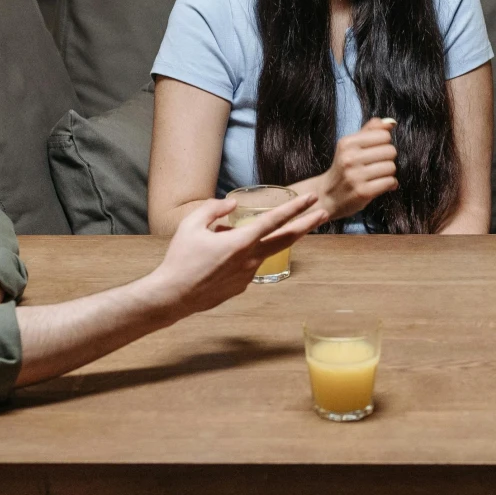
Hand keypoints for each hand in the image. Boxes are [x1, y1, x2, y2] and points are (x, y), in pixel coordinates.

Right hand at [145, 190, 327, 317]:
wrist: (173, 296)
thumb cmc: (180, 258)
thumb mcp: (192, 224)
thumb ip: (214, 209)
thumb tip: (232, 205)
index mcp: (241, 241)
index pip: (275, 220)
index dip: (295, 208)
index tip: (311, 199)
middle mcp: (250, 259)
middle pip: (286, 239)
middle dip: (306, 224)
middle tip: (323, 213)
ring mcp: (247, 275)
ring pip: (259, 252)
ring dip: (254, 242)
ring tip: (218, 241)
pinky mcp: (241, 287)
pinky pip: (245, 266)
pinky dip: (237, 258)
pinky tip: (212, 261)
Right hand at [308, 118, 398, 218]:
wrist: (327, 196)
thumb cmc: (344, 168)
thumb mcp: (351, 146)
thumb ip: (370, 131)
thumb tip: (391, 122)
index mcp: (347, 143)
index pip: (384, 135)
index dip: (384, 143)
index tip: (375, 150)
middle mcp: (349, 158)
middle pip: (390, 151)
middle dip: (388, 158)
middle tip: (377, 164)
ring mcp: (355, 176)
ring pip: (391, 167)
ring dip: (389, 172)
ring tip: (378, 175)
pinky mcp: (363, 192)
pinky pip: (390, 182)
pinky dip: (390, 184)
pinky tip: (380, 185)